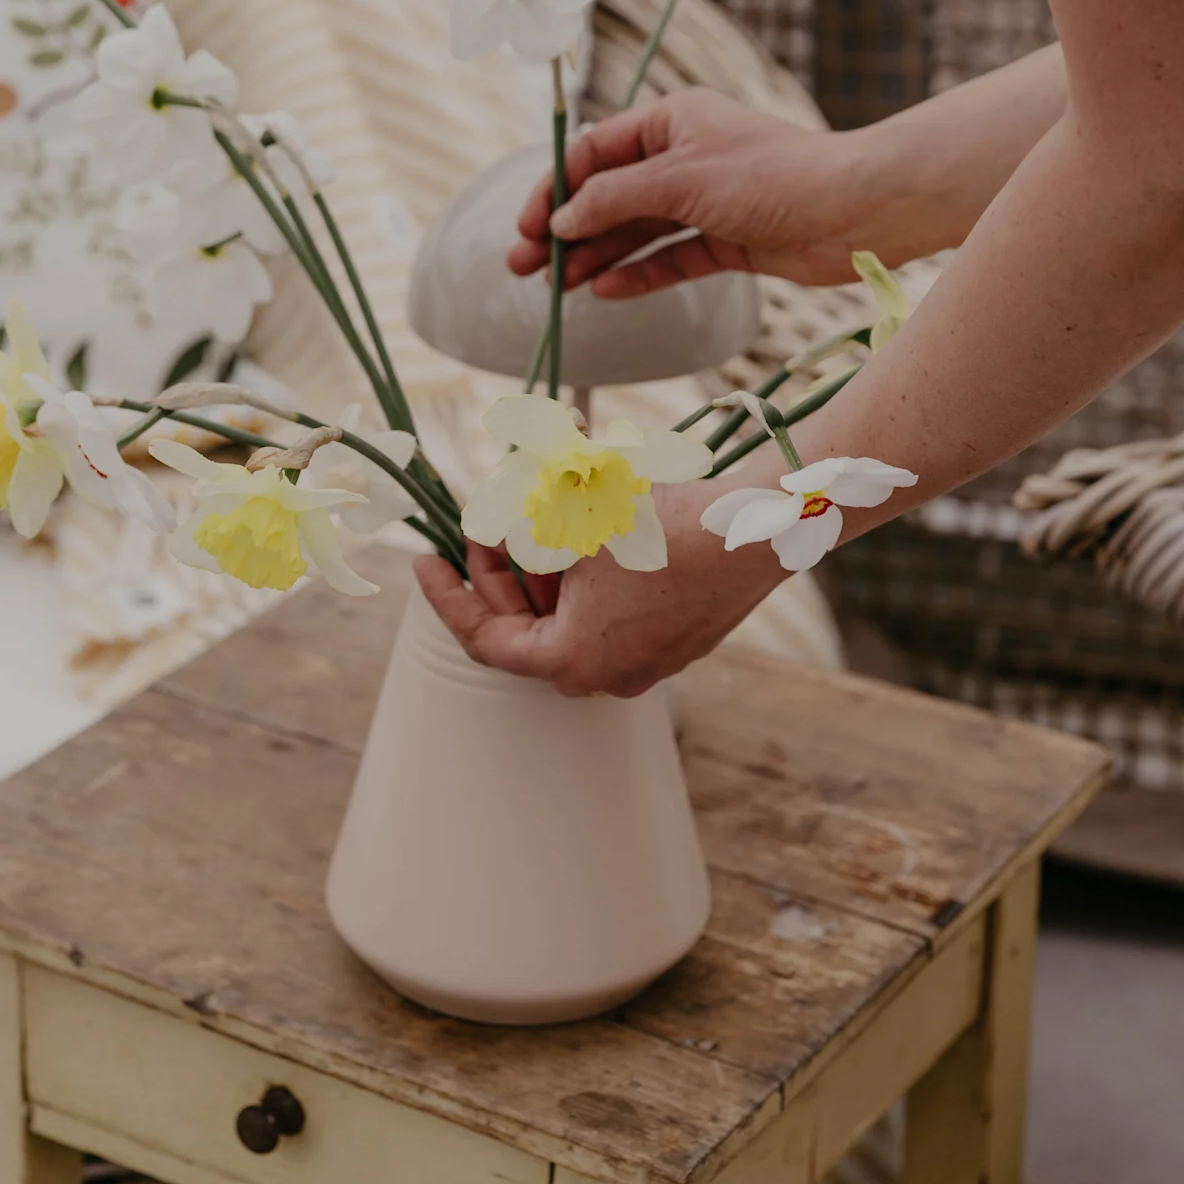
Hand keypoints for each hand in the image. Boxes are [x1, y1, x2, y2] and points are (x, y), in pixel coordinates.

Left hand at [414, 479, 783, 695]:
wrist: (756, 525)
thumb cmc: (660, 522)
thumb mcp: (569, 508)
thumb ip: (512, 517)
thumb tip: (481, 516)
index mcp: (571, 659)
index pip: (486, 640)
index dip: (447, 596)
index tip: (426, 559)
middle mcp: (608, 676)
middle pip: (530, 629)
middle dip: (502, 574)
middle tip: (487, 525)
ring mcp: (649, 661)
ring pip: (574, 619)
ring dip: (548, 571)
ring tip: (540, 515)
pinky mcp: (680, 638)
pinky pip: (616, 612)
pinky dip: (590, 576)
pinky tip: (591, 526)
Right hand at [506, 88, 870, 296]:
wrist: (856, 212)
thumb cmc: (772, 176)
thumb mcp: (681, 179)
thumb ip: (615, 199)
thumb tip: (562, 220)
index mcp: (672, 121)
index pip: (595, 152)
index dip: (556, 188)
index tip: (527, 226)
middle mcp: (685, 158)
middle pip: (609, 195)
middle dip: (565, 229)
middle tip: (523, 267)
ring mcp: (705, 201)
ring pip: (635, 230)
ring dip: (593, 256)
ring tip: (554, 288)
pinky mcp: (726, 241)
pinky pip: (669, 257)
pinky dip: (637, 273)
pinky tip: (603, 291)